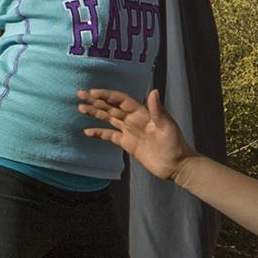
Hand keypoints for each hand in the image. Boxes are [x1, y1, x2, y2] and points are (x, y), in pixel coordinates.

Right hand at [79, 89, 193, 181]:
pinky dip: (99, 133)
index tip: (93, 92)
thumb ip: (158, 110)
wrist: (176, 165)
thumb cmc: (175, 145)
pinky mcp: (128, 144)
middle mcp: (134, 120)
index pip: (121, 100)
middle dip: (96, 100)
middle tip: (80, 94)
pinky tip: (87, 131)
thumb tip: (153, 91)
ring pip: (109, 119)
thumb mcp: (167, 127)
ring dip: (95, 113)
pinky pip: (110, 136)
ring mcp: (130, 131)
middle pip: (111, 107)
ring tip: (80, 107)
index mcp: (143, 113)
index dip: (107, 95)